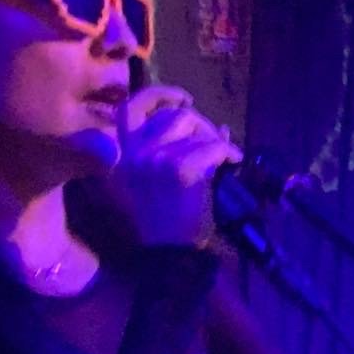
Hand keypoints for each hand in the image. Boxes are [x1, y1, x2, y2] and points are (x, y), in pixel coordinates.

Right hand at [108, 86, 242, 246]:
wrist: (170, 257)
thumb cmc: (165, 226)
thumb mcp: (155, 186)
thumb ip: (174, 151)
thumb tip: (220, 128)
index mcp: (120, 157)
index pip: (129, 109)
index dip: (157, 96)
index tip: (183, 100)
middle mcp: (132, 153)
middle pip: (172, 116)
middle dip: (199, 123)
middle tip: (213, 142)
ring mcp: (155, 159)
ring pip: (193, 125)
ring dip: (212, 138)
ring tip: (221, 157)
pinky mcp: (181, 169)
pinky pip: (213, 146)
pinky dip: (228, 153)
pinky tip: (233, 163)